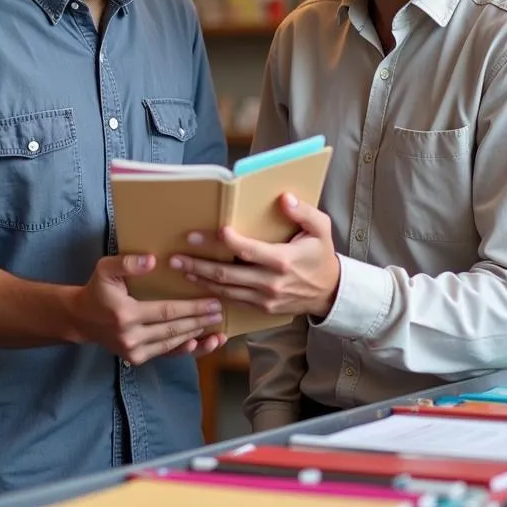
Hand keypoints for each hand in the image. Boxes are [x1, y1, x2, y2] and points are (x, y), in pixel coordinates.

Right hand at [72, 254, 227, 364]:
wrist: (81, 318)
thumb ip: (127, 263)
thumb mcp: (105, 270)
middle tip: (221, 312)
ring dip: (197, 338)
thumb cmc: (97, 290)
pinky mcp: (137, 358)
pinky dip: (184, 351)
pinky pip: (165, 354)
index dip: (192, 308)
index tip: (213, 301)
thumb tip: (152, 260)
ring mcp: (134, 351)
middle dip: (199, 321)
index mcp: (126, 314)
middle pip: (173, 329)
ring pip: (172, 344)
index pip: (166, 312)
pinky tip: (199, 345)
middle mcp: (131, 336)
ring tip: (218, 331)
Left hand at [168, 193, 340, 319]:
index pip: (249, 251)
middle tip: (176, 256)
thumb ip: (304, 213)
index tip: (215, 230)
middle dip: (199, 264)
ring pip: (224, 290)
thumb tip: (284, 198)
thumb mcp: (321, 229)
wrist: (329, 292)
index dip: (230, 242)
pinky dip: (212, 292)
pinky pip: (232, 300)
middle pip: (227, 274)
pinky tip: (197, 283)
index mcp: (283, 261)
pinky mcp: (260, 307)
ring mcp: (264, 298)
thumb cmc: (321, 255)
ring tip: (179, 268)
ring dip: (200, 279)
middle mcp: (270, 282)